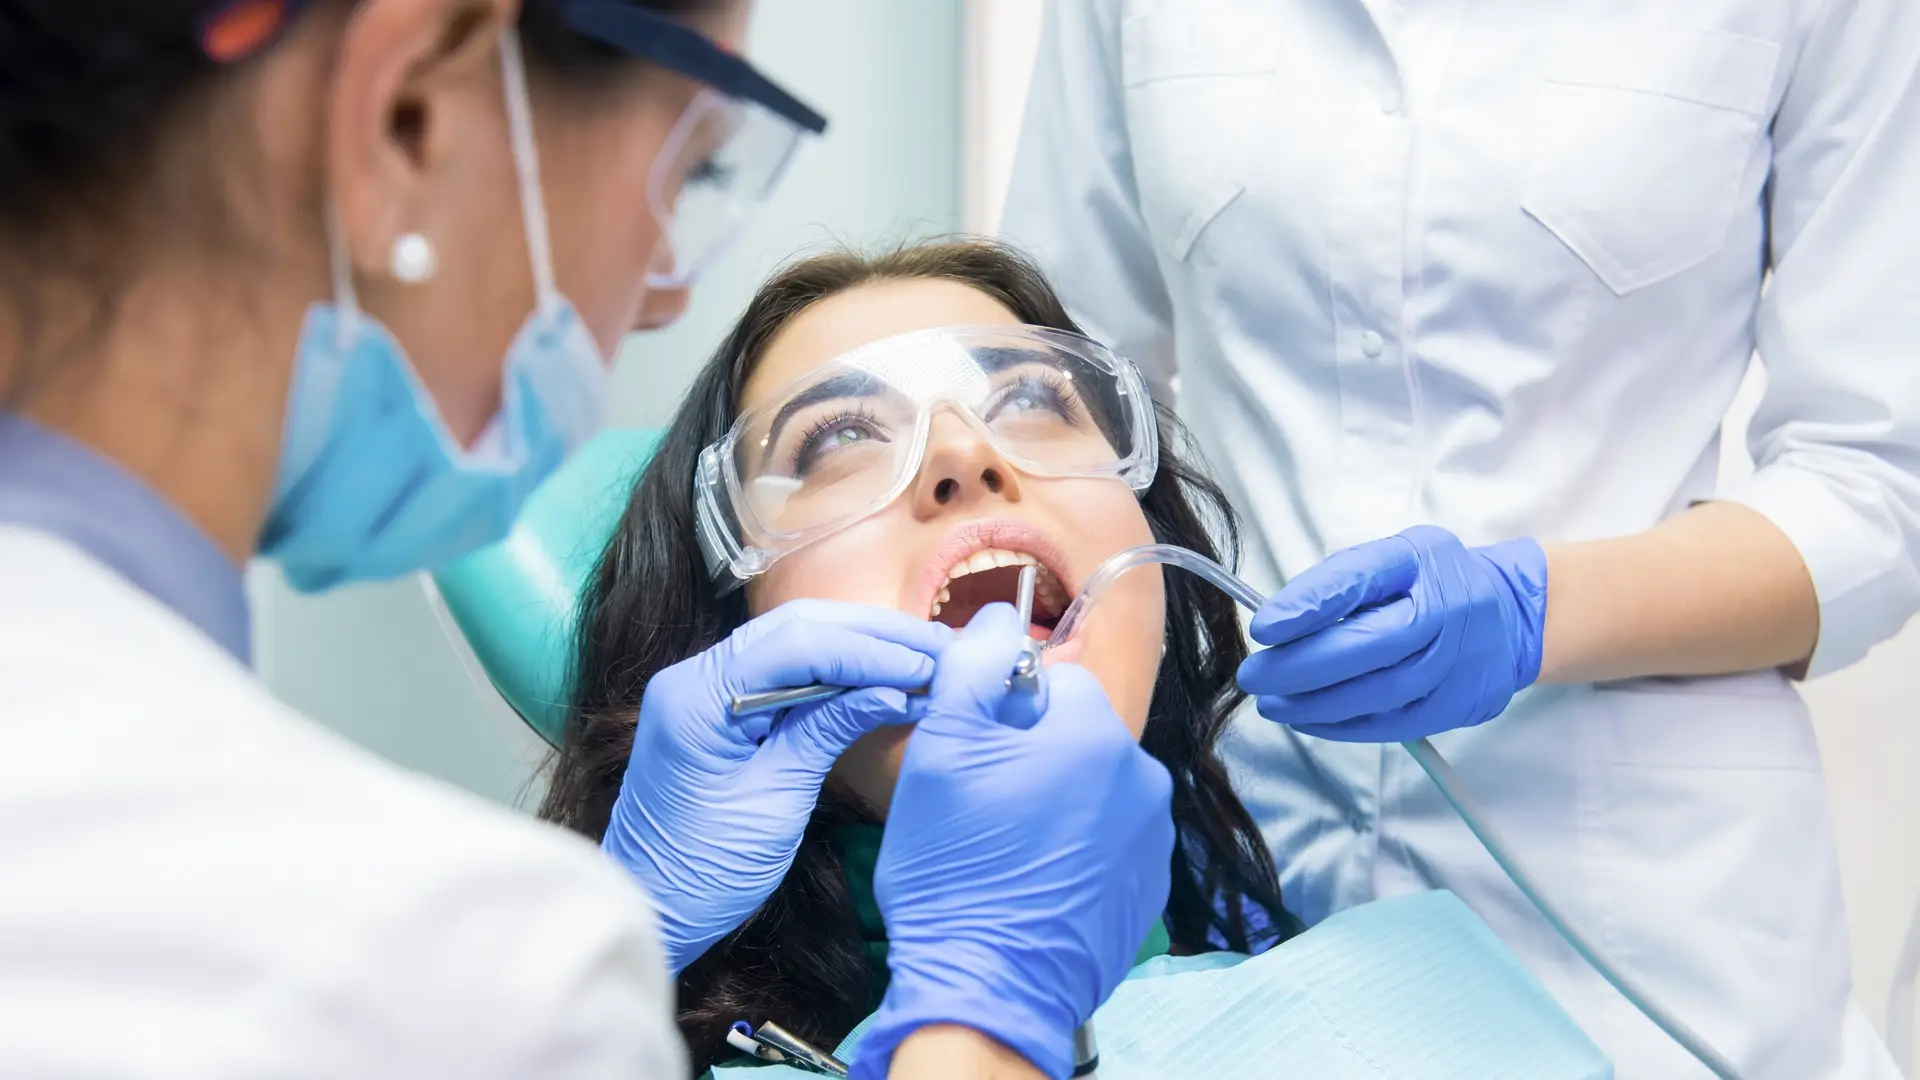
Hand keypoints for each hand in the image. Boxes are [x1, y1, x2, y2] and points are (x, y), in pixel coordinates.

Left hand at [599, 599, 952, 973]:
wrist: (650, 908)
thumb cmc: (705, 871)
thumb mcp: (776, 802)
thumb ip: (828, 731)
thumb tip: (895, 688)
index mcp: (698, 697)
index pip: (796, 644)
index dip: (868, 650)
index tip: (927, 665)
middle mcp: (695, 675)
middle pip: (795, 626)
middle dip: (871, 634)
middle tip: (938, 647)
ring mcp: (704, 686)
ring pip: (793, 639)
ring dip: (859, 644)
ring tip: (922, 655)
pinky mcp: (719, 705)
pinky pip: (784, 667)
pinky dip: (835, 669)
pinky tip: (880, 676)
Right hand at [853, 603, 1173, 1079]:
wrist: (987, 988)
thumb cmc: (957, 869)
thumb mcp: (942, 749)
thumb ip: (974, 666)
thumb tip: (999, 618)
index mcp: (1097, 733)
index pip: (1052, 679)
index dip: (1002, 710)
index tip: (973, 752)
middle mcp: (1142, 779)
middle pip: (1076, 734)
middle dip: (1031, 756)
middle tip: (981, 805)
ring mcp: (1151, 839)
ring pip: (1091, 788)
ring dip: (1053, 803)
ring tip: (1004, 849)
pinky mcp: (1146, 888)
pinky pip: (1106, 841)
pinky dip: (1073, 851)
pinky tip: (1031, 880)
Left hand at [1237, 525, 1547, 741]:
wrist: (1510, 616)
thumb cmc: (1433, 582)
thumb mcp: (1393, 558)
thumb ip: (1341, 583)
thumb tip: (1280, 624)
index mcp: (1422, 561)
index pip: (1361, 581)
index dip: (1310, 606)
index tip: (1265, 628)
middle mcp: (1446, 610)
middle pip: (1369, 645)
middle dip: (1302, 667)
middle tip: (1255, 677)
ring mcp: (1457, 661)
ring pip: (1380, 692)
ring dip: (1316, 704)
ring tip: (1272, 704)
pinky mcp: (1459, 704)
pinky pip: (1395, 722)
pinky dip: (1345, 726)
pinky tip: (1308, 721)